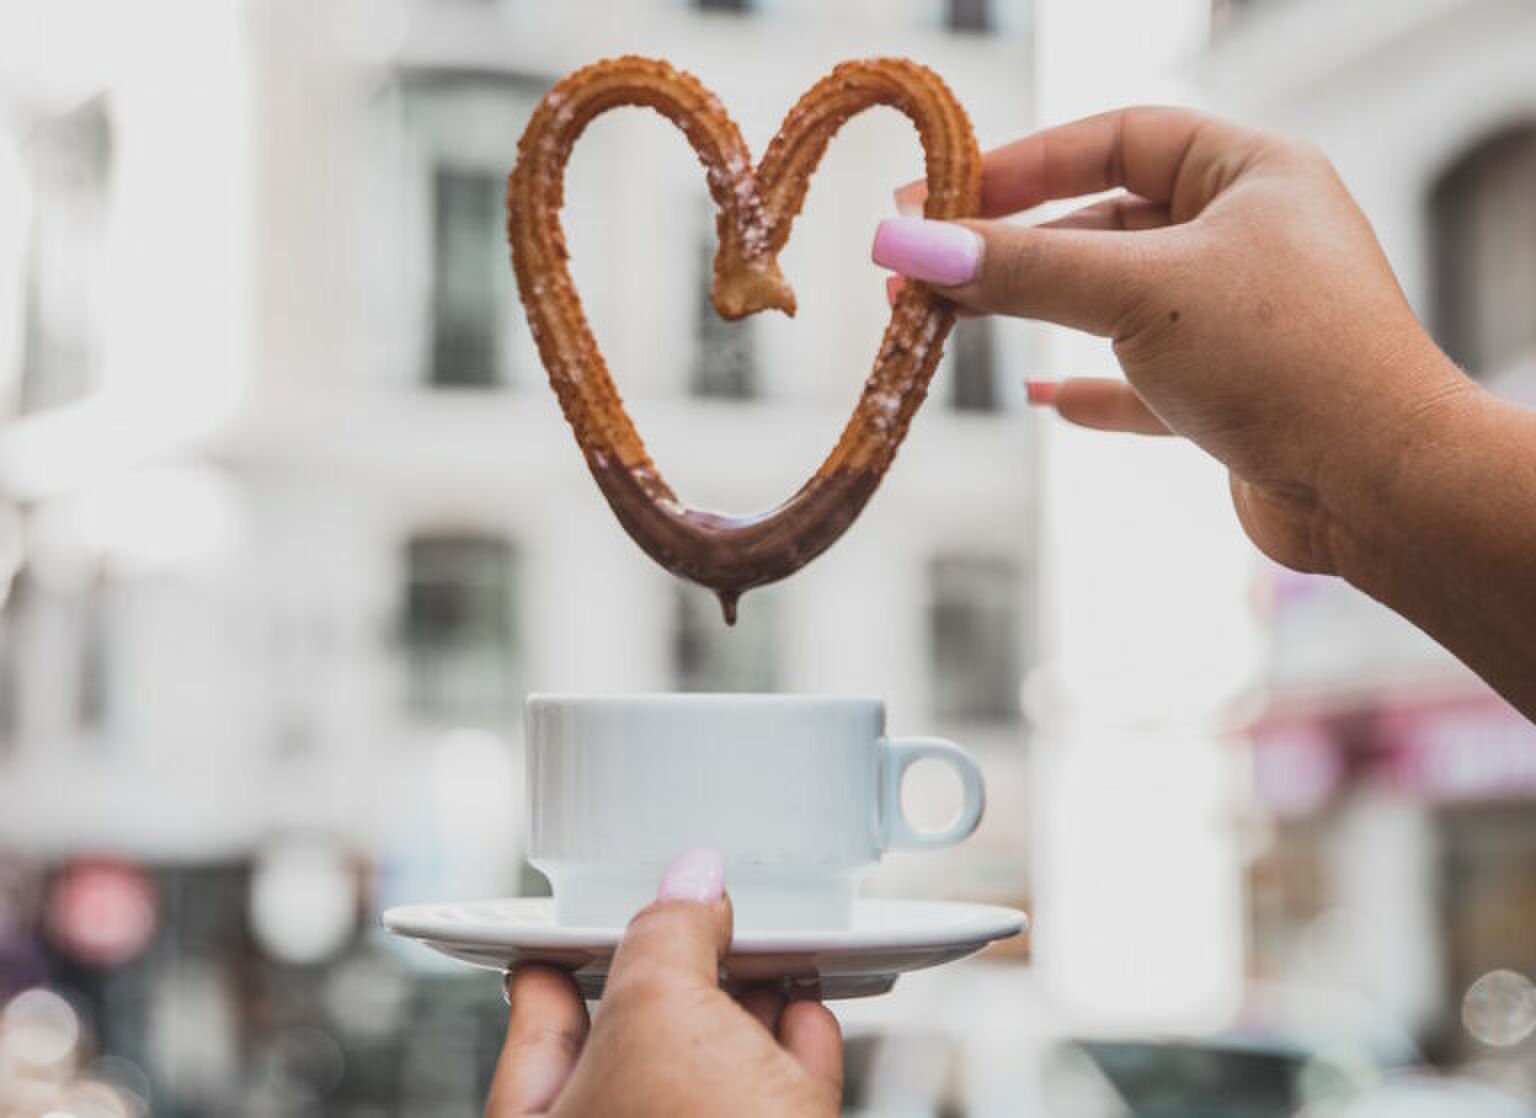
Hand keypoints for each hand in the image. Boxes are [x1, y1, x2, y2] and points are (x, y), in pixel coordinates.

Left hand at [485, 850, 842, 1117]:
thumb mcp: (660, 1010)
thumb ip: (667, 932)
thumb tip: (691, 883)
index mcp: (539, 1117)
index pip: (540, 1004)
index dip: (571, 935)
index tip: (606, 889)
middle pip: (638, 1026)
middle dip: (675, 961)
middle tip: (697, 904)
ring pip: (716, 1059)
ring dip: (744, 993)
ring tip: (765, 938)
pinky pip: (778, 1091)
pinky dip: (794, 1041)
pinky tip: (805, 1003)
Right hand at [875, 106, 1474, 575]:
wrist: (1380, 488)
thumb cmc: (1284, 359)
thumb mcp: (1138, 293)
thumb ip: (1023, 269)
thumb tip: (910, 245)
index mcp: (1251, 174)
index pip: (1116, 139)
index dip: (1022, 164)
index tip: (938, 195)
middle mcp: (1250, 235)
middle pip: (1106, 219)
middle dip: (1015, 244)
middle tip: (927, 264)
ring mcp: (1242, 317)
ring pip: (1118, 300)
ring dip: (1042, 310)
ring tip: (955, 320)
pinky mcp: (1233, 395)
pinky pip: (1142, 379)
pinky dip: (1091, 388)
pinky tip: (1045, 400)